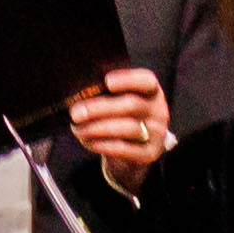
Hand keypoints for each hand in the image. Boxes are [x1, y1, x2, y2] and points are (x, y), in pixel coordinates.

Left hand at [61, 63, 177, 185]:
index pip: (146, 80)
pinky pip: (125, 149)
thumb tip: (79, 95)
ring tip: (78, 129)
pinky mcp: (150, 153)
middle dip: (100, 108)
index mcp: (150, 91)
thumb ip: (102, 95)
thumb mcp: (114, 102)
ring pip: (129, 128)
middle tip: (76, 113)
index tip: (107, 81)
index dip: (127, 79)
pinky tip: (90, 142)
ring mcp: (156, 133)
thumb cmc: (117, 118)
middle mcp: (157, 110)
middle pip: (132, 104)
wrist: (130, 152)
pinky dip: (104, 145)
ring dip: (99, 128)